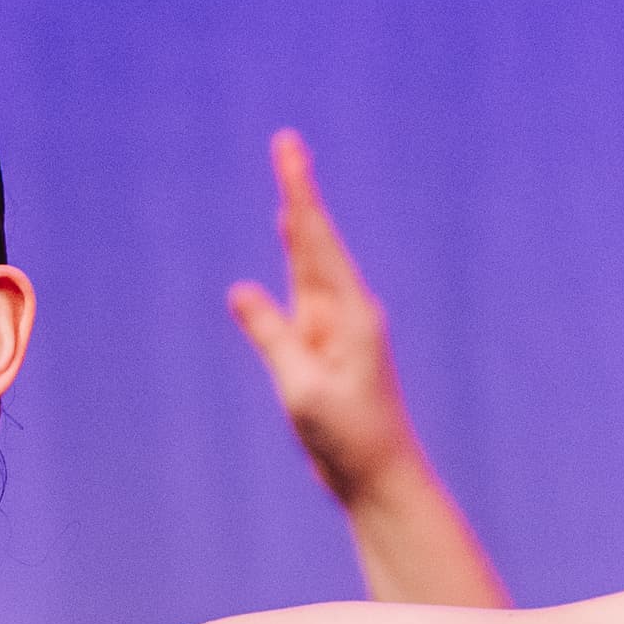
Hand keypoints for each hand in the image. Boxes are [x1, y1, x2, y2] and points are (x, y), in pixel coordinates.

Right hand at [226, 132, 420, 508]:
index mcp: (348, 314)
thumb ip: (272, 336)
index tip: (288, 148)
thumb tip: (242, 290)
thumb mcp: (301, 388)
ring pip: (312, 265)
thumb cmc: (347, 437)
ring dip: (298, 224)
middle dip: (298, 192)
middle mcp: (348, 312)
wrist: (381, 478)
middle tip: (287, 145)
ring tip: (290, 187)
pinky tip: (292, 250)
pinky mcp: (332, 349)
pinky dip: (296, 264)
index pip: (314, 240)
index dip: (298, 191)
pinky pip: (306, 296)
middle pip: (314, 240)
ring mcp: (342, 329)